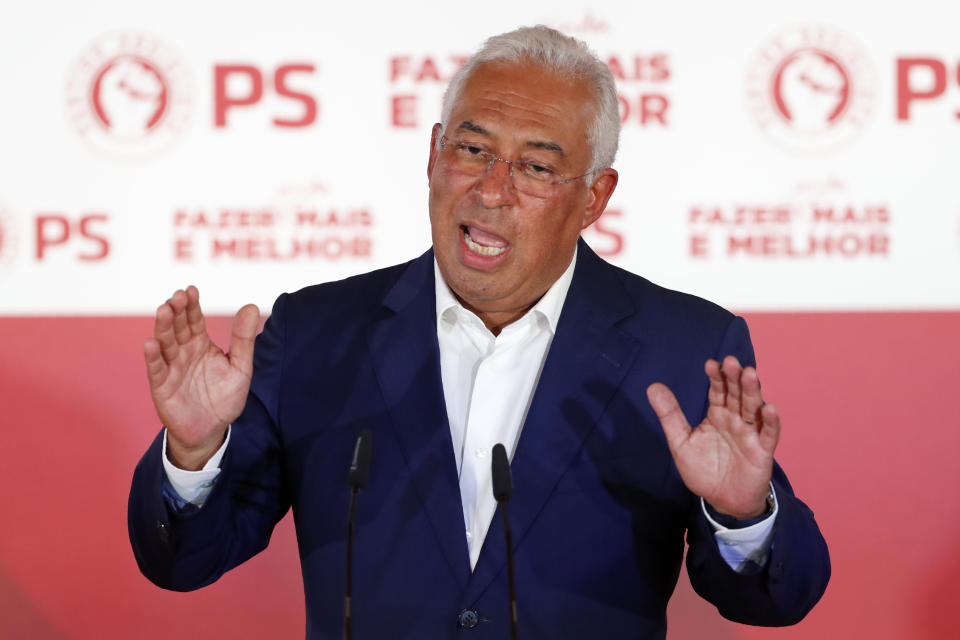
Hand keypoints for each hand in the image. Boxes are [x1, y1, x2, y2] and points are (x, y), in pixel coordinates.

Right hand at [143, 286, 259, 469]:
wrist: (212, 429)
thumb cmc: (224, 397)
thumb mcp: (240, 366)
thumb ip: (243, 339)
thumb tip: (250, 306)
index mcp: (200, 343)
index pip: (194, 319)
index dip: (192, 305)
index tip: (191, 290)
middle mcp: (183, 352)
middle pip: (177, 327)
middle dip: (177, 311)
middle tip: (178, 296)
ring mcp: (171, 367)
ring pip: (165, 343)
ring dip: (163, 326)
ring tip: (164, 310)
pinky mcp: (162, 386)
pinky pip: (156, 369)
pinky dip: (153, 357)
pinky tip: (151, 343)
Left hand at [646, 356, 779, 518]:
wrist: (722, 500)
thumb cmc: (704, 470)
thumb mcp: (681, 442)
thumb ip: (670, 415)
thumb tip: (652, 386)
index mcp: (717, 415)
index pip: (718, 391)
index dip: (716, 378)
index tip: (710, 364)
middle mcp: (735, 420)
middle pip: (737, 395)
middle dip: (735, 378)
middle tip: (731, 361)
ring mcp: (750, 434)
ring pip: (753, 409)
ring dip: (752, 391)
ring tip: (750, 374)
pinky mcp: (762, 451)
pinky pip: (769, 435)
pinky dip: (771, 422)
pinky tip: (769, 408)